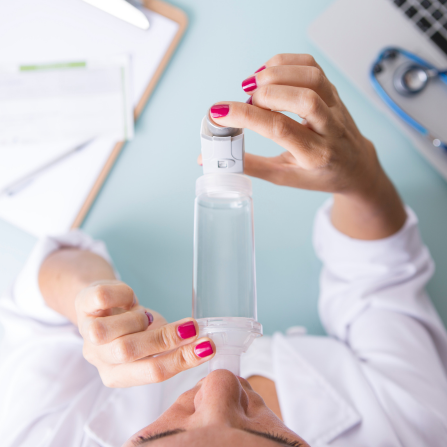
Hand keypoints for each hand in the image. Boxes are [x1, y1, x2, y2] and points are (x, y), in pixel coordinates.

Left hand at [75, 280, 214, 386]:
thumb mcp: (152, 342)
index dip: (182, 359)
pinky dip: (124, 295)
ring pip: (108, 330)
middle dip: (165, 338)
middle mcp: (98, 358)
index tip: (208, 346)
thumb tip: (203, 346)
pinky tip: (129, 299)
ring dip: (137, 318)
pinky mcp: (83, 305)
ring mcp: (87, 331)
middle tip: (191, 326)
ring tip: (144, 315)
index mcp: (117, 375)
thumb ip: (171, 348)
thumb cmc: (132, 327)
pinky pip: (103, 298)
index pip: (152, 373)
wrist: (101, 303)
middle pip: (128, 352)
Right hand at [204, 53, 381, 194]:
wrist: (354, 166)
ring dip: (276, 74)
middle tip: (246, 100)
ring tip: (254, 85)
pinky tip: (268, 74)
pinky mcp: (333, 90)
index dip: (246, 116)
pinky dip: (286, 63)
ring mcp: (334, 106)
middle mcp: (329, 128)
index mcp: (314, 155)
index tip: (219, 112)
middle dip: (266, 94)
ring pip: (311, 77)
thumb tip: (212, 159)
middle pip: (303, 99)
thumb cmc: (317, 174)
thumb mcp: (283, 177)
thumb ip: (250, 166)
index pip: (279, 129)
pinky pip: (312, 66)